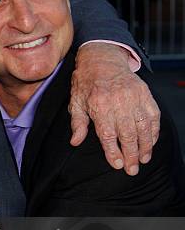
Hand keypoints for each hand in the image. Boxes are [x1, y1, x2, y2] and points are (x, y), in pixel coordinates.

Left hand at [70, 42, 160, 175]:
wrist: (102, 59)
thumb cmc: (87, 83)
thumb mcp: (76, 102)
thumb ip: (77, 123)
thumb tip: (75, 142)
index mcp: (99, 105)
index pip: (108, 135)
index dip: (114, 152)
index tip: (117, 165)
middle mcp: (119, 102)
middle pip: (128, 134)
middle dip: (131, 154)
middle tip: (132, 170)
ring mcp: (134, 97)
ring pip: (143, 126)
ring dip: (145, 146)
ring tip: (143, 159)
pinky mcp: (145, 94)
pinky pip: (153, 115)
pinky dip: (154, 130)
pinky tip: (151, 142)